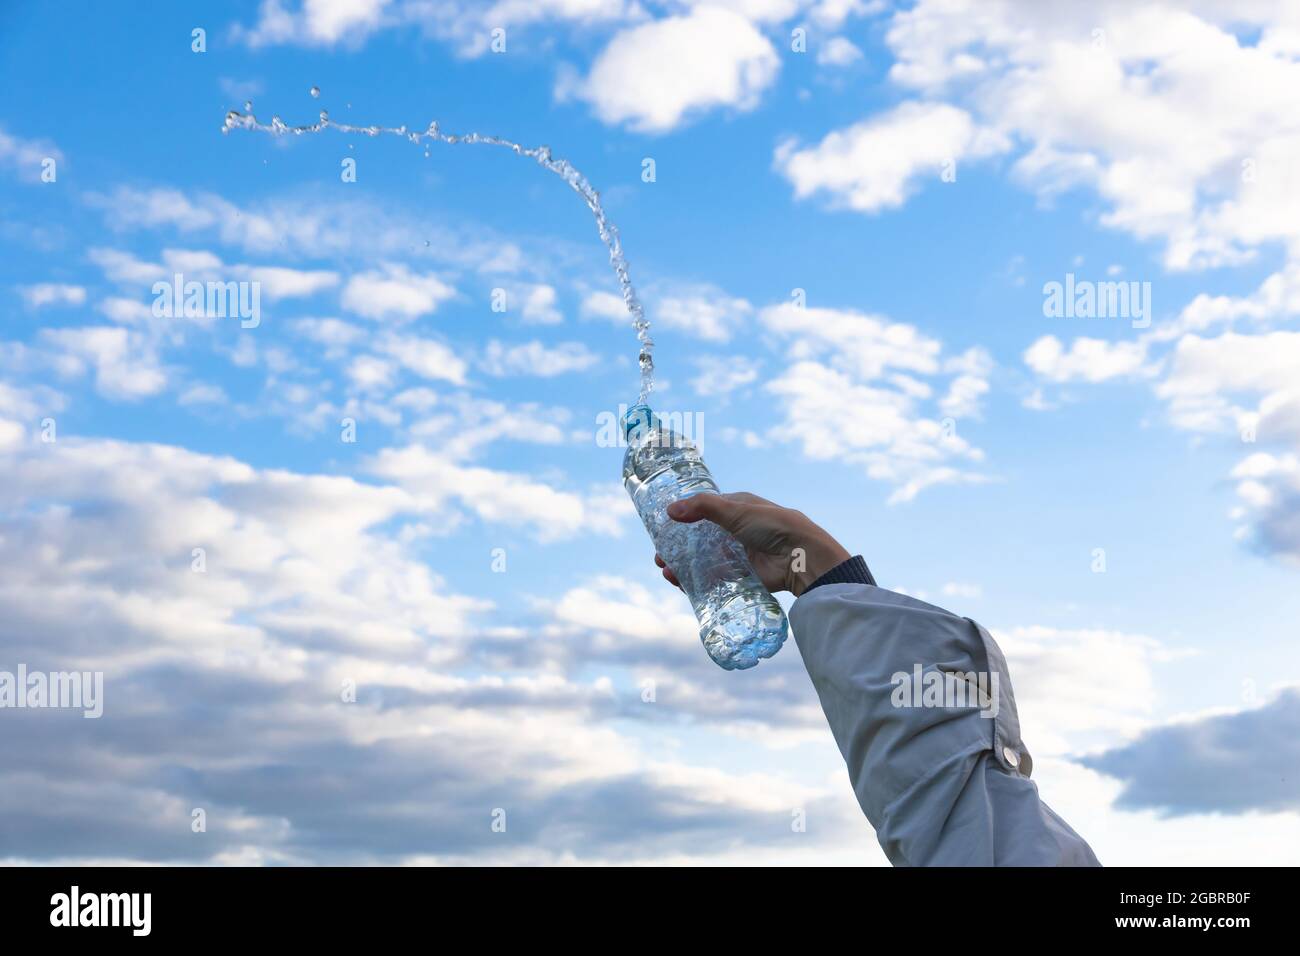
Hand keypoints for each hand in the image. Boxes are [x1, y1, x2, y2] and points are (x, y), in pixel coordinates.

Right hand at [655, 491, 849, 596]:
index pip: (702, 512)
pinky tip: (682, 585)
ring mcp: (738, 555)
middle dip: (677, 549)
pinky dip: (697, 582)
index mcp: (736, 509)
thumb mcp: (735, 510)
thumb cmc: (771, 525)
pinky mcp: (742, 576)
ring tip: (667, 573)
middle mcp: (735, 531)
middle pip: (699, 541)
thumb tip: (670, 510)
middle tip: (660, 558)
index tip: (662, 531)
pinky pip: (715, 580)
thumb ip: (702, 507)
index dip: (681, 521)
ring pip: (704, 562)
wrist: (799, 555)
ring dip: (683, 567)